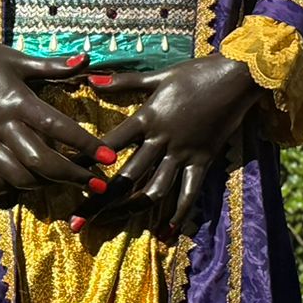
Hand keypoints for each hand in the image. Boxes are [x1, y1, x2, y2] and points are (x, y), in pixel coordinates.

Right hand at [0, 39, 101, 197]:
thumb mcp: (18, 60)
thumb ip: (54, 66)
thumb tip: (88, 59)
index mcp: (18, 102)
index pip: (60, 129)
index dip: (88, 146)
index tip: (110, 159)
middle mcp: (0, 127)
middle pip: (40, 161)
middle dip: (72, 176)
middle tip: (97, 184)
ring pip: (15, 176)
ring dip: (43, 184)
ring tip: (63, 183)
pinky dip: (7, 189)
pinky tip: (23, 187)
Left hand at [89, 57, 266, 234]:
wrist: (240, 76)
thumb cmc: (199, 72)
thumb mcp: (159, 75)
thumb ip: (124, 82)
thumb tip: (91, 79)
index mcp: (148, 117)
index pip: (109, 143)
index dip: (83, 160)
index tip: (62, 175)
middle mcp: (163, 139)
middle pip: (125, 176)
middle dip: (99, 201)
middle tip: (76, 222)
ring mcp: (184, 152)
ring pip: (154, 189)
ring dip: (131, 210)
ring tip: (111, 225)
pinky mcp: (203, 159)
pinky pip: (190, 191)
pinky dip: (180, 212)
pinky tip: (167, 231)